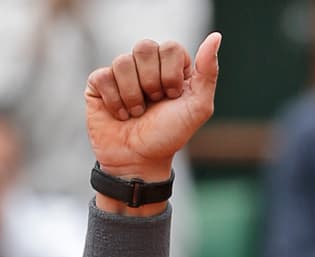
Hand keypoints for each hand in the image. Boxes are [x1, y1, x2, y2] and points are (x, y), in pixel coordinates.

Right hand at [84, 33, 220, 183]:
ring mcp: (121, 72)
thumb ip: (208, 72)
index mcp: (171, 66)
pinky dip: (116, 102)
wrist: (140, 160)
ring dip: (134, 96)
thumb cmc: (170, 134)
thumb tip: (216, 37)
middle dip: (153, 82)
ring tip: (138, 113)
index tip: (173, 97)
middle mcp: (146, 65)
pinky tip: (121, 114)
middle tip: (155, 103)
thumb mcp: (198, 107)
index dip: (172, 74)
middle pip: (145, 47)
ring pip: (123, 62)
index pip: (170, 47)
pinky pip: (103, 77)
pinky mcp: (99, 83)